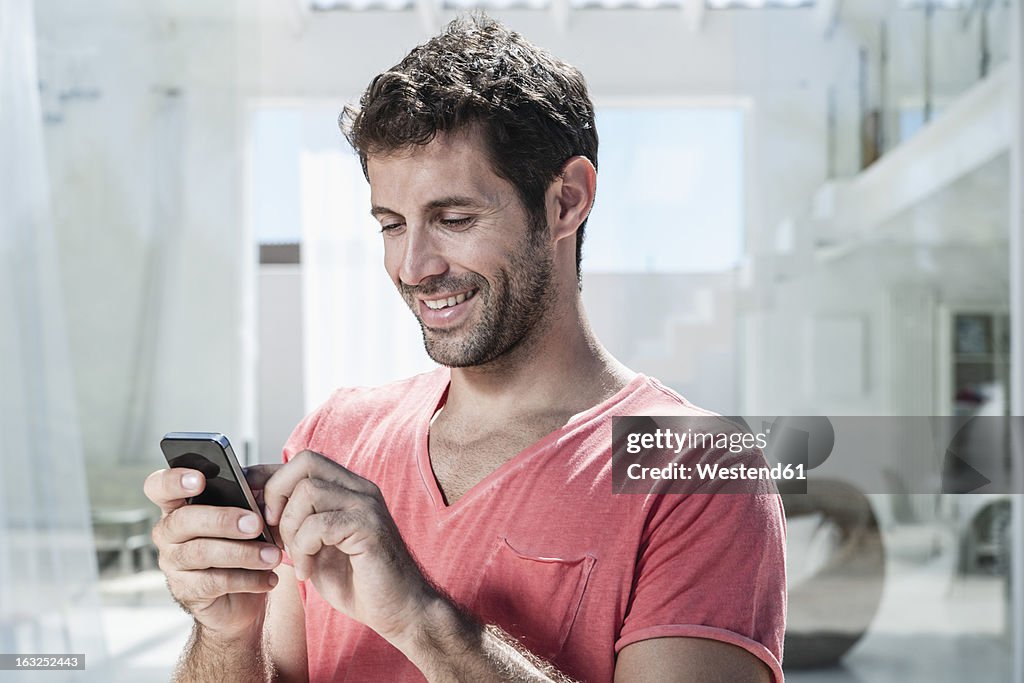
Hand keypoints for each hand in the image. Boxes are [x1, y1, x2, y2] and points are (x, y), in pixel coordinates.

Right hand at [144, 468, 282, 638]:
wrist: (243, 595)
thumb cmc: (244, 543)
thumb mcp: (250, 514)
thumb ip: (252, 494)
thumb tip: (261, 484)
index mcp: (180, 505)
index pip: (159, 486)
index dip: (174, 480)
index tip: (200, 480)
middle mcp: (169, 533)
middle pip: (184, 520)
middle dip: (223, 520)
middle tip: (255, 524)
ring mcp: (173, 563)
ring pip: (202, 552)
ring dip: (243, 553)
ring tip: (272, 555)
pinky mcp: (186, 591)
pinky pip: (215, 582)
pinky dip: (247, 579)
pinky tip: (268, 577)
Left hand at [253, 451, 435, 643]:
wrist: (398, 610)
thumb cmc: (357, 580)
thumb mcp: (315, 547)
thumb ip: (294, 523)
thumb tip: (254, 506)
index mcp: (348, 489)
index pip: (302, 461)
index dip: (268, 474)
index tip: (246, 497)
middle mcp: (360, 489)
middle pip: (305, 462)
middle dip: (276, 494)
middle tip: (273, 530)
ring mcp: (366, 505)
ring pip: (308, 492)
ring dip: (290, 529)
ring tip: (296, 557)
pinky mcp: (369, 527)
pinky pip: (319, 525)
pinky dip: (304, 550)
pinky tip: (308, 571)